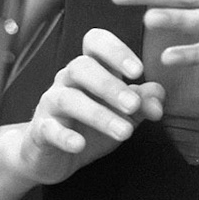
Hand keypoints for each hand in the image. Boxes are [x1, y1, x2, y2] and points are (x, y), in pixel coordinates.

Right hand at [11, 27, 165, 184]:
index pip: (95, 42)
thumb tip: (158, 98)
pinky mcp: (40, 131)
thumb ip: (142, 103)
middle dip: (110, 85)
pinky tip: (79, 144)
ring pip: (68, 99)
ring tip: (125, 132)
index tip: (139, 71)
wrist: (52, 158)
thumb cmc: (89, 128)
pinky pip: (48, 129)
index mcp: (90, 69)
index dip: (116, 50)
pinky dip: (64, 136)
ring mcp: (50, 105)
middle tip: (134, 105)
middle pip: (81, 67)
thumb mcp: (122, 115)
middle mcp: (67, 80)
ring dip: (98, 114)